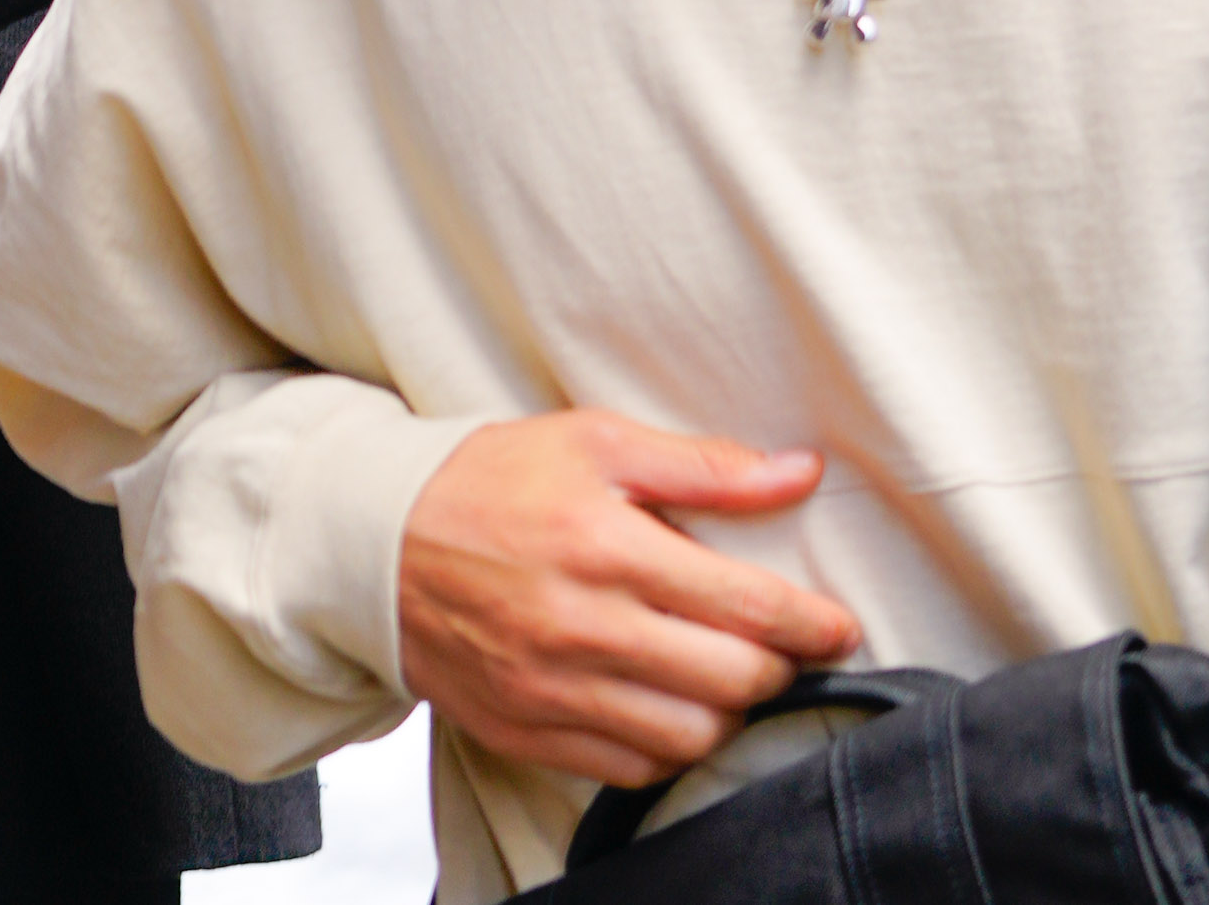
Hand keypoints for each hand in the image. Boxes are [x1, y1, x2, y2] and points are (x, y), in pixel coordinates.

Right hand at [398, 411, 863, 790]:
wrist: (372, 541)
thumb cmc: (488, 481)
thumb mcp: (593, 441)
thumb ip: (702, 465)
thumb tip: (797, 474)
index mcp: (605, 547)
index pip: (746, 606)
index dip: (811, 624)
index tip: (835, 627)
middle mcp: (582, 627)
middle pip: (730, 681)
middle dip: (775, 668)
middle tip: (779, 646)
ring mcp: (551, 690)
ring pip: (688, 737)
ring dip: (724, 712)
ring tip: (721, 676)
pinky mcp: (525, 731)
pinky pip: (629, 767)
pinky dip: (665, 746)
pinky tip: (665, 705)